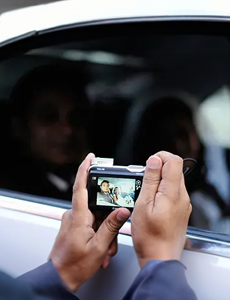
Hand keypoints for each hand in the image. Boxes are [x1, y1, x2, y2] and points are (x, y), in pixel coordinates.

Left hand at [49, 153, 130, 291]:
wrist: (59, 278)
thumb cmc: (73, 265)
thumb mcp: (98, 247)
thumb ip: (111, 226)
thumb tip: (122, 211)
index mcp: (78, 216)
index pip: (80, 186)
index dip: (85, 169)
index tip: (90, 157)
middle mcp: (74, 216)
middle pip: (96, 206)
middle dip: (108, 219)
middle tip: (111, 236)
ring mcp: (73, 222)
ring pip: (96, 217)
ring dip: (104, 231)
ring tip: (105, 249)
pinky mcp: (74, 227)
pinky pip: (91, 224)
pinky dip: (99, 234)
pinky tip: (101, 248)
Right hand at [131, 151, 191, 267]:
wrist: (159, 258)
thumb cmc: (149, 236)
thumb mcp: (143, 204)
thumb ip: (150, 180)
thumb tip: (154, 160)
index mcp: (173, 193)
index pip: (174, 161)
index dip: (160, 157)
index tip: (148, 165)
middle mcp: (182, 197)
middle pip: (174, 170)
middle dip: (158, 169)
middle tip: (143, 180)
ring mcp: (183, 204)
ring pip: (173, 181)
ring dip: (159, 180)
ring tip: (145, 193)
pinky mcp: (181, 211)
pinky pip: (173, 193)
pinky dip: (162, 191)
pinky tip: (151, 202)